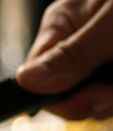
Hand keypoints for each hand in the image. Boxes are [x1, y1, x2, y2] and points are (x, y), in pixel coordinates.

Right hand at [16, 0, 112, 119]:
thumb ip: (72, 54)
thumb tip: (25, 81)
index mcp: (64, 26)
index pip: (38, 78)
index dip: (61, 97)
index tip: (95, 96)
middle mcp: (80, 46)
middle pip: (69, 97)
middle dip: (100, 100)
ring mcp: (105, 61)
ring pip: (101, 105)